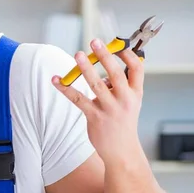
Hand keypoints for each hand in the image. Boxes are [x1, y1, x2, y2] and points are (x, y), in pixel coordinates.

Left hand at [51, 38, 144, 166]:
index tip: (119, 44)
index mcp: (136, 94)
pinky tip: (56, 79)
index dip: (129, 55)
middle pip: (116, 74)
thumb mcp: (130, 103)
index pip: (137, 69)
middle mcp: (125, 100)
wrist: (121, 151)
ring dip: (86, 69)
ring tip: (78, 55)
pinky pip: (78, 99)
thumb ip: (120, 86)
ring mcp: (110, 109)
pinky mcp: (94, 117)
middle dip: (105, 56)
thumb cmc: (123, 123)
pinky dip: (66, 88)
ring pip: (96, 85)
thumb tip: (103, 68)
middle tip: (95, 41)